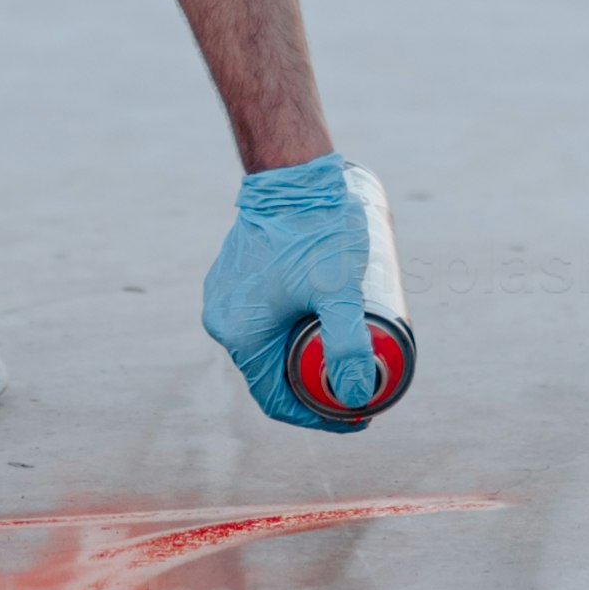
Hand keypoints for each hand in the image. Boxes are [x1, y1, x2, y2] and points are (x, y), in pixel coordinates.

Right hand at [203, 154, 412, 429]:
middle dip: (319, 383)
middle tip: (364, 379)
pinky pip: (266, 319)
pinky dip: (295, 328)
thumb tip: (359, 398)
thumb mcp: (340, 292)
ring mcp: (226, 298)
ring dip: (307, 354)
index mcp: (240, 335)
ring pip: (272, 344)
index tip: (361, 412)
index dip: (321, 415)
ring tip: (351, 351)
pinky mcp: (236, 279)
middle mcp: (224, 322)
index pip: (278, 400)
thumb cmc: (316, 230)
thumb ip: (348, 344)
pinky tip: (326, 321)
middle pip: (276, 373)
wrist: (292, 174)